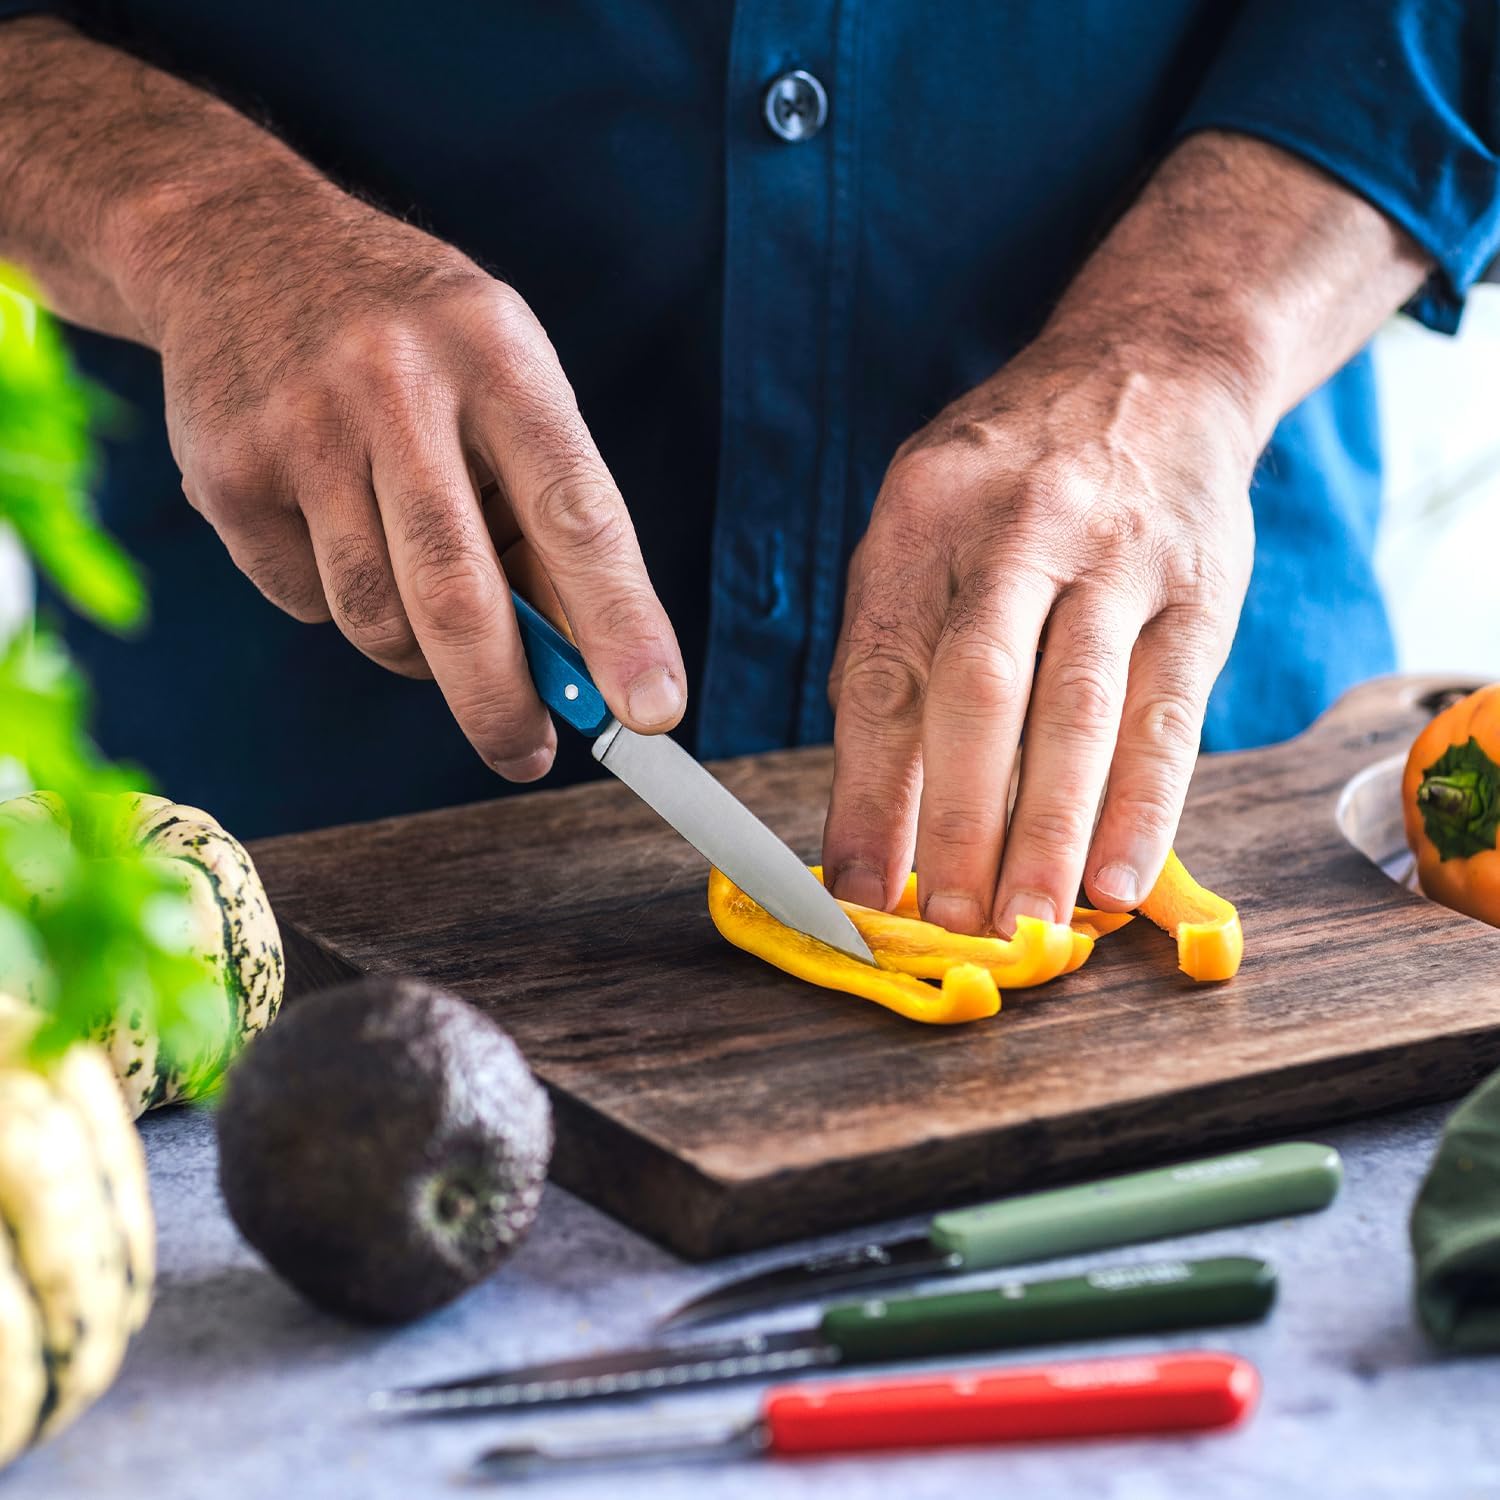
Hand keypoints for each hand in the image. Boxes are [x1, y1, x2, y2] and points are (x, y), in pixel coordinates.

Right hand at [139, 180, 684, 778]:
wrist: (232, 241)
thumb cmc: (414, 342)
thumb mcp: (505, 382)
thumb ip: (546, 515)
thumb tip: (585, 663)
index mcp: (498, 357)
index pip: (575, 513)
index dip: (620, 622)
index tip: (652, 708)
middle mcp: (397, 386)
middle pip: (457, 596)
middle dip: (502, 701)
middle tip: (528, 754)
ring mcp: (301, 428)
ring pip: (377, 617)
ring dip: (416, 648)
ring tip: (421, 589)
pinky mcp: (229, 474)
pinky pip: (306, 602)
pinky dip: (337, 601)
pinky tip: (333, 525)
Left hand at [821, 334, 1256, 932]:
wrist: (1153, 367)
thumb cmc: (1012, 476)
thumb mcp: (925, 519)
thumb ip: (894, 642)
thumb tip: (874, 803)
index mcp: (922, 518)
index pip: (884, 671)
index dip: (867, 789)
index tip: (854, 883)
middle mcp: (1017, 531)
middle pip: (977, 691)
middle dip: (956, 818)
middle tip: (944, 919)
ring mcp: (1116, 557)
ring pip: (1076, 709)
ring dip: (1048, 828)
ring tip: (1025, 921)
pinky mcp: (1199, 590)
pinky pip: (1169, 712)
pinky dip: (1144, 805)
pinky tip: (1116, 878)